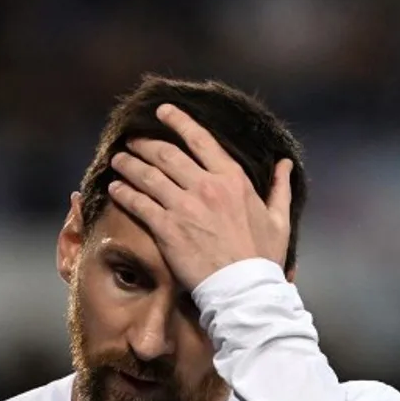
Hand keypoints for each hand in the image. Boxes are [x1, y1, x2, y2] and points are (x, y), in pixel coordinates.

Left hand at [108, 103, 292, 290]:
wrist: (243, 289)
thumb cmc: (263, 258)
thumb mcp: (279, 219)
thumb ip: (279, 188)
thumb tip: (285, 164)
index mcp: (232, 179)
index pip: (200, 139)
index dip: (178, 121)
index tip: (163, 111)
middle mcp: (206, 186)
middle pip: (167, 154)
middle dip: (146, 143)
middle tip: (132, 140)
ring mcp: (184, 206)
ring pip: (149, 175)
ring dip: (130, 164)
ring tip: (118, 160)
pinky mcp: (167, 228)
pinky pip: (139, 203)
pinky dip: (124, 193)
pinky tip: (114, 188)